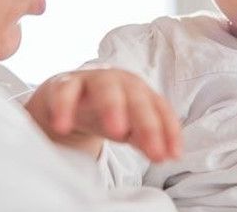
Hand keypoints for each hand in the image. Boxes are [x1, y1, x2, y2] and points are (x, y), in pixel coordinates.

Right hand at [25, 67, 181, 162]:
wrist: (67, 97)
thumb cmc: (104, 113)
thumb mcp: (128, 128)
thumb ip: (144, 140)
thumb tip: (165, 155)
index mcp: (139, 91)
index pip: (160, 109)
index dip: (169, 131)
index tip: (172, 156)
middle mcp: (119, 82)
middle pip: (137, 97)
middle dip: (146, 122)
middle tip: (153, 149)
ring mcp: (92, 81)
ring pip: (105, 87)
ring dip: (113, 106)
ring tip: (117, 131)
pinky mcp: (65, 84)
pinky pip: (65, 92)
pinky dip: (65, 107)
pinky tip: (63, 127)